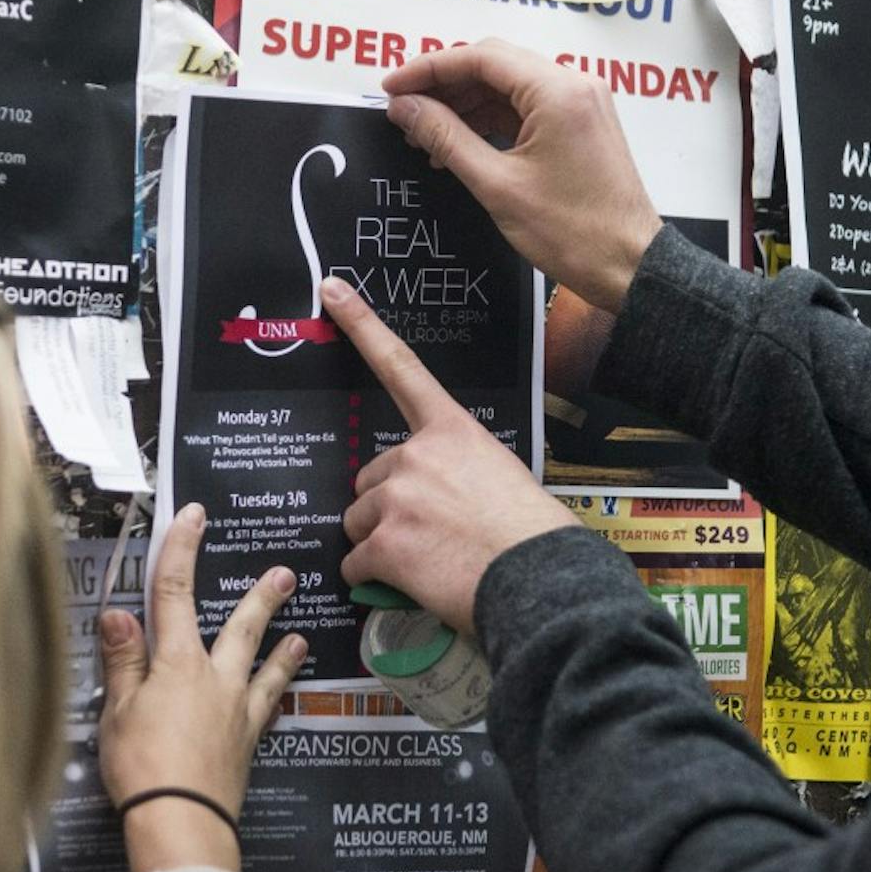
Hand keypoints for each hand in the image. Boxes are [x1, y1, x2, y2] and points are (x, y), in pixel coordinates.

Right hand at [99, 504, 306, 871]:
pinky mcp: (247, 741)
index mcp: (176, 663)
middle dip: (262, 597)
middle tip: (286, 574)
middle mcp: (214, 678)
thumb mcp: (117, 710)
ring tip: (302, 634)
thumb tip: (118, 612)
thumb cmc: (141, 765)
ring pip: (265, 666)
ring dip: (284, 647)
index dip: (181, 550)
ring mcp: (237, 709)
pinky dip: (278, 695)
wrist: (182, 819)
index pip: (174, 593)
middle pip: (241, 626)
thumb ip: (123, 660)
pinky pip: (269, 708)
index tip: (194, 516)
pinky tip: (286, 692)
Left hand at [324, 276, 575, 634]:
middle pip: (370, 477)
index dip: (361, 325)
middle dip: (387, 506)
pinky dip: (373, 578)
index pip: (400, 367)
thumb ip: (459, 469)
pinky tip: (409, 582)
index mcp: (451, 431)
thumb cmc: (532, 535)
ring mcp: (397, 499)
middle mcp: (416, 455)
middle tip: (429, 532)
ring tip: (427, 560)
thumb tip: (441, 497)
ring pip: (359, 521)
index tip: (331, 289)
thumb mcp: (502, 476)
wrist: (539, 580)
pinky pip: (355, 562)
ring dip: (381, 542)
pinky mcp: (384, 544)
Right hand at [382, 38, 661, 313]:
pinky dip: (490, 122)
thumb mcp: (496, 185)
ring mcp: (581, 104)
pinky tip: (459, 148)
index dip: (428, 68)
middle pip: (494, 66)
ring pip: (509, 87)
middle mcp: (574, 84)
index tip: (391, 89)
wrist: (629, 266)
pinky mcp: (581, 126)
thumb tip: (404, 107)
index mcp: (557, 91)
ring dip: (465, 106)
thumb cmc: (570, 232)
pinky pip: (527, 109)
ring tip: (425, 138)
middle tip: (403, 112)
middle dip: (444, 86)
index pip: (480, 57)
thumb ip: (446, 138)